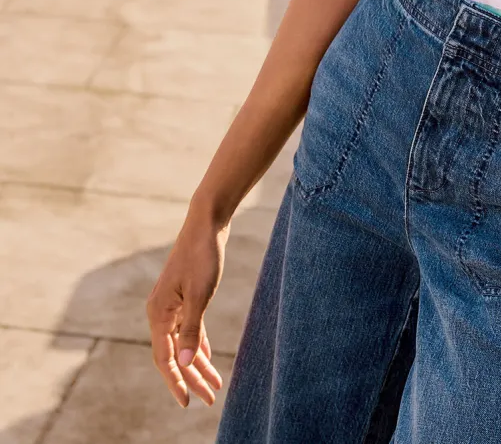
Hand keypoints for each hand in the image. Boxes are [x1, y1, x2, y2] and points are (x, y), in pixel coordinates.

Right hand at [146, 215, 227, 406]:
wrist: (206, 223)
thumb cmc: (202, 256)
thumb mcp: (199, 294)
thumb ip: (191, 329)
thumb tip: (183, 363)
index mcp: (158, 313)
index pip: (165, 358)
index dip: (176, 381)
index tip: (188, 402)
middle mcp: (160, 312)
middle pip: (174, 354)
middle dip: (192, 377)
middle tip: (211, 398)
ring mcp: (172, 304)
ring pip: (183, 343)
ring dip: (198, 364)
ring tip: (215, 385)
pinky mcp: (184, 296)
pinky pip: (189, 329)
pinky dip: (198, 344)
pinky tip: (207, 359)